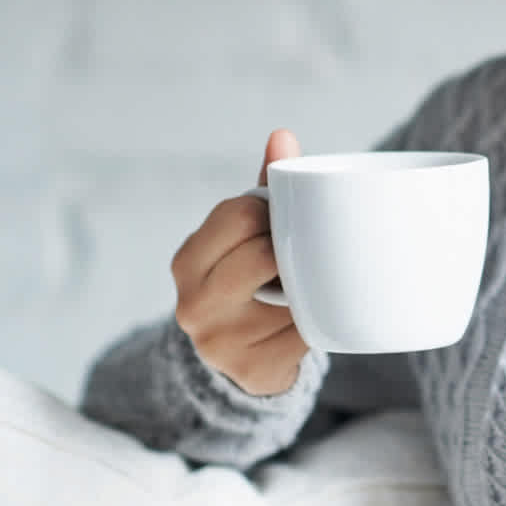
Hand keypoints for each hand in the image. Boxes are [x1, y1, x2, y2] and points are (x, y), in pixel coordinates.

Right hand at [171, 129, 309, 395]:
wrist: (240, 359)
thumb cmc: (247, 279)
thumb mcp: (244, 237)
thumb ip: (265, 189)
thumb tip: (283, 135)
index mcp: (186, 261)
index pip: (239, 214)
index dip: (272, 213)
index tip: (282, 222)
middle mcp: (193, 304)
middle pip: (264, 253)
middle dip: (291, 249)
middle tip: (300, 254)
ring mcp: (221, 342)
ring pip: (291, 293)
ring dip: (309, 286)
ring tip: (304, 285)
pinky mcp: (254, 370)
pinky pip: (307, 332)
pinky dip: (320, 319)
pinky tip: (313, 316)